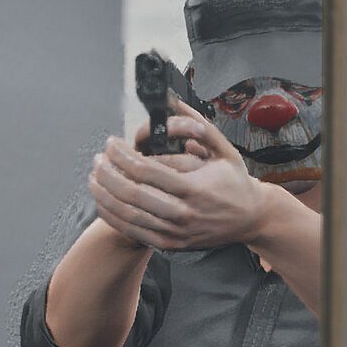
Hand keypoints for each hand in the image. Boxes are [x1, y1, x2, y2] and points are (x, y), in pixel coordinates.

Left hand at [87, 100, 273, 249]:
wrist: (252, 219)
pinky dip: (113, 215)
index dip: (121, 155)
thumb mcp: (225, 150)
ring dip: (104, 194)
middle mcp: (183, 212)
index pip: (145, 170)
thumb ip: (198, 126)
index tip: (112, 144)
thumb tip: (174, 102)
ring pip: (127, 214)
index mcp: (195, 188)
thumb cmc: (237, 184)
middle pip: (130, 193)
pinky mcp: (171, 244)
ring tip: (95, 178)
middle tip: (99, 160)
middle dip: (107, 174)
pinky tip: (105, 201)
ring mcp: (176, 231)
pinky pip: (132, 230)